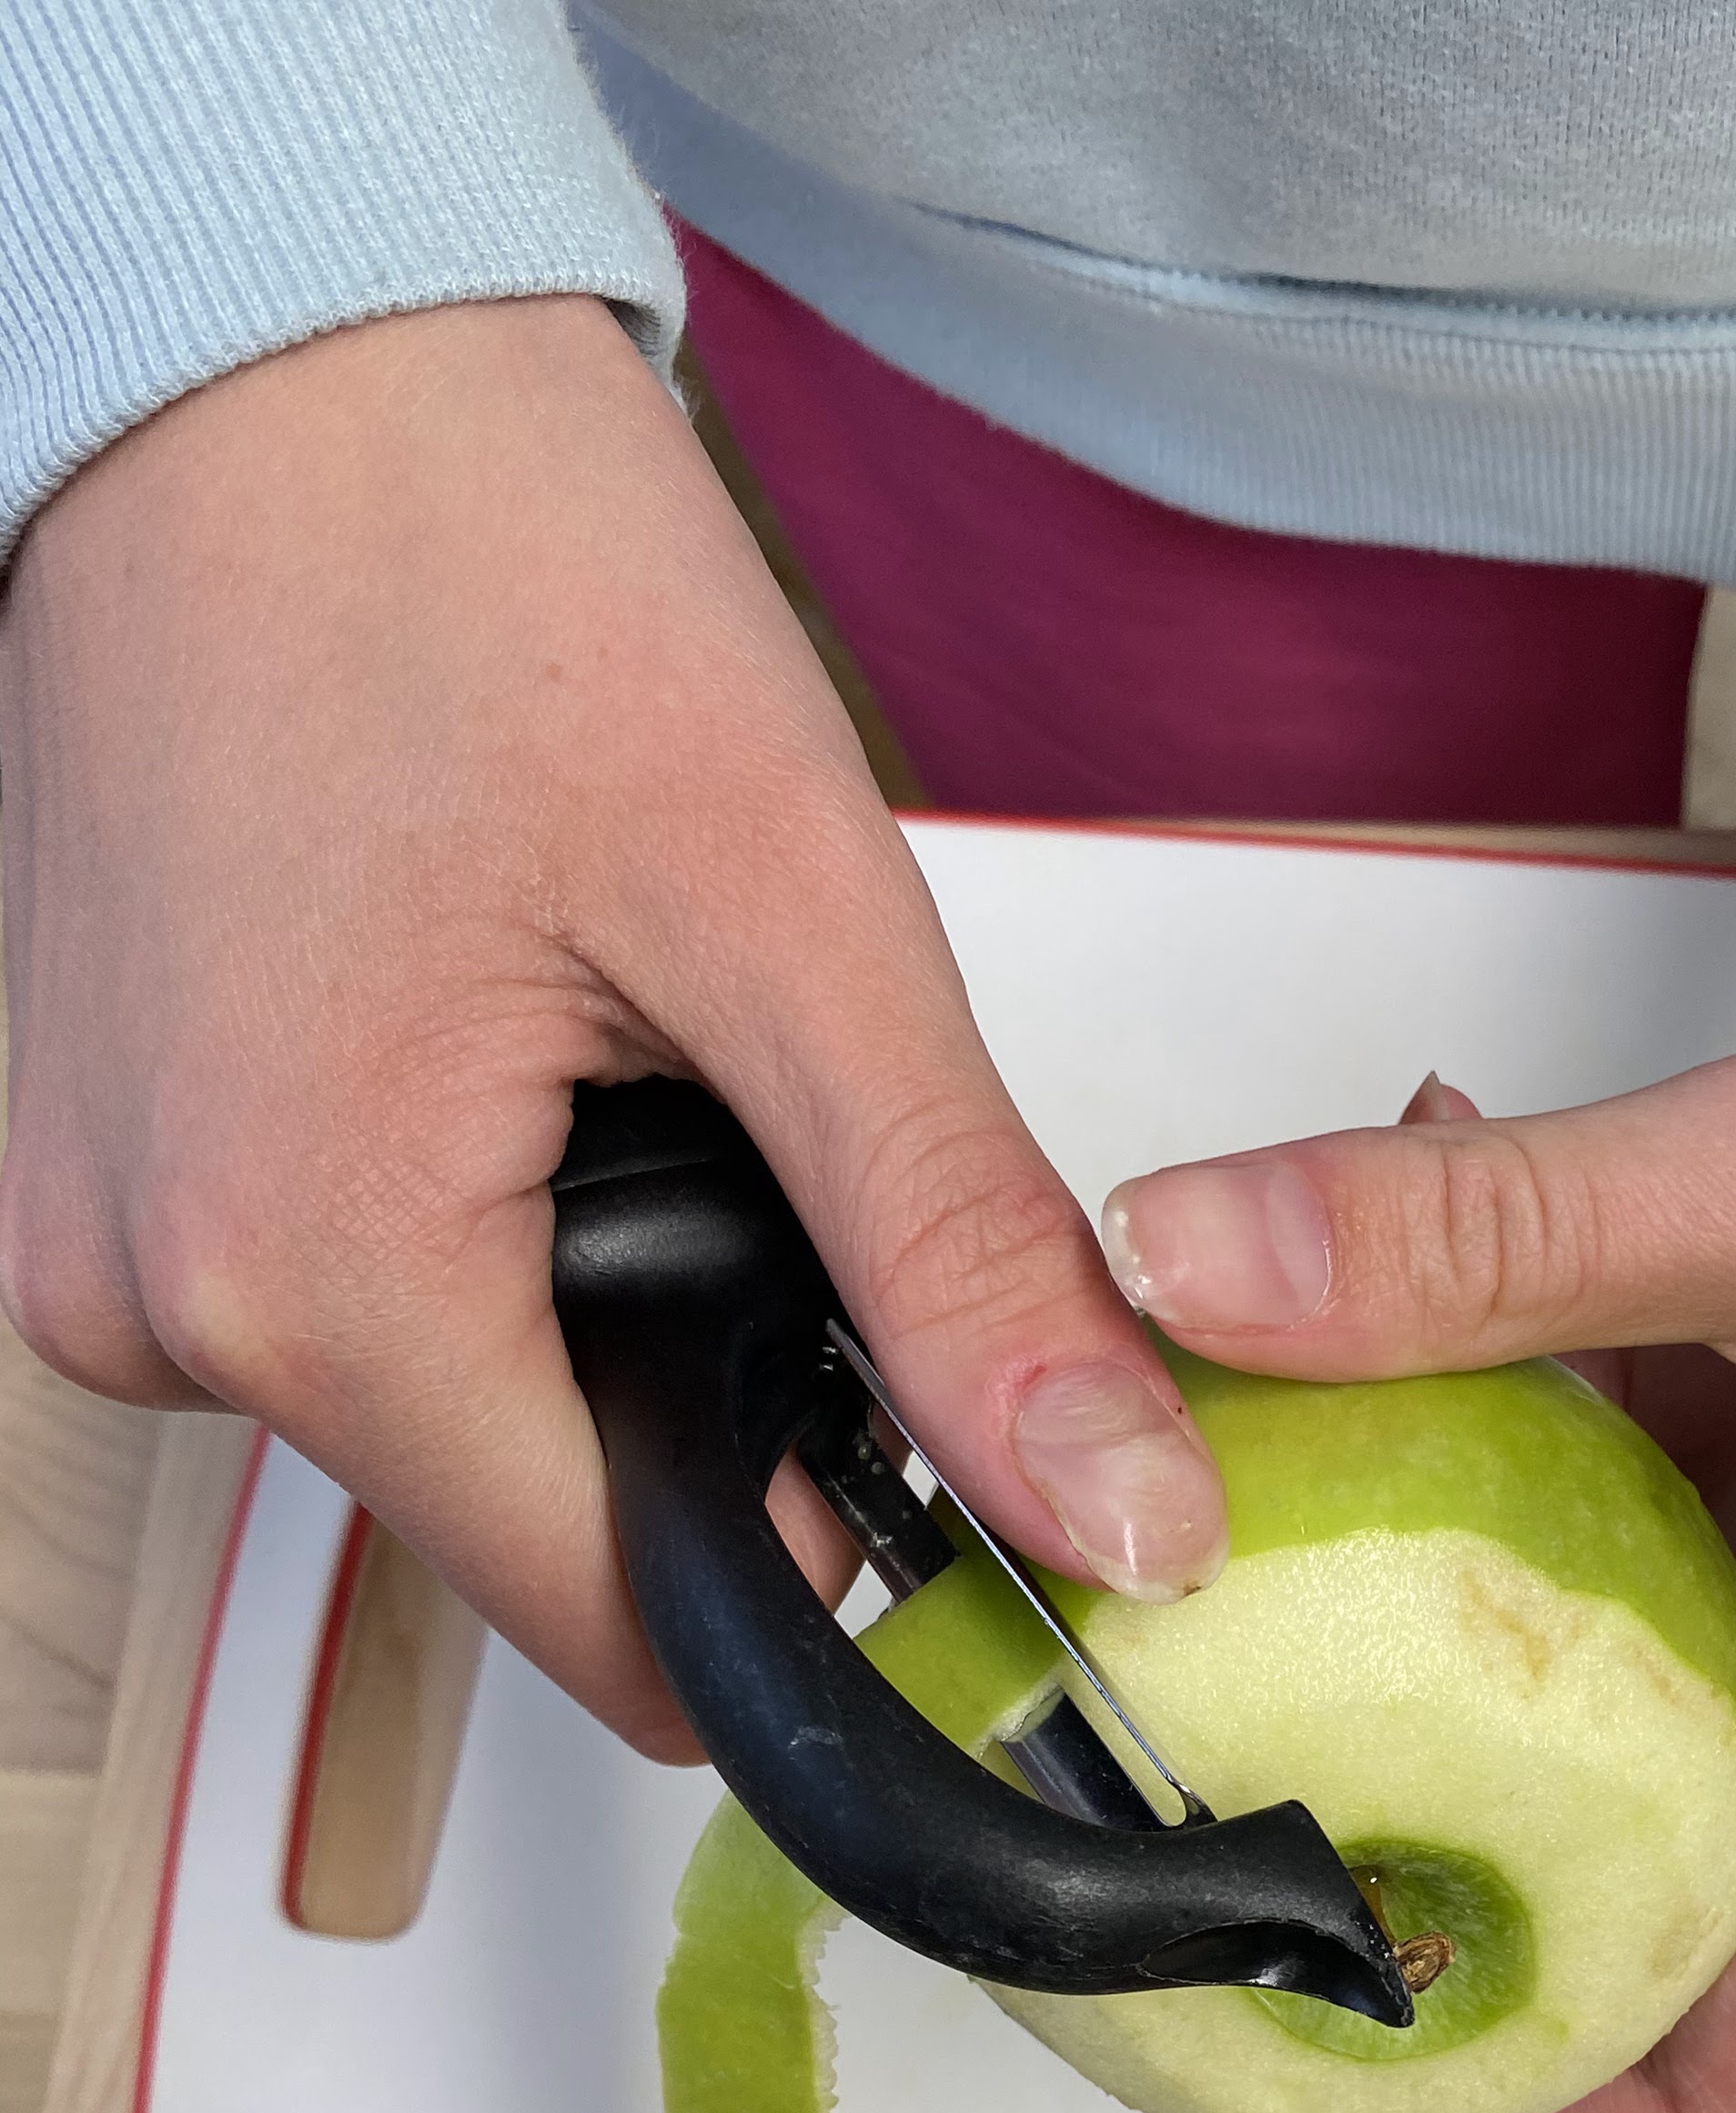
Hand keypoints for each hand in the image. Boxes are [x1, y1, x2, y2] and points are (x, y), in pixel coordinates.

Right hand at [0, 298, 1223, 1757]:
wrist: (266, 341)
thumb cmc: (477, 546)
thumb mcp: (791, 922)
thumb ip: (959, 1262)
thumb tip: (1118, 1516)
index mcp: (315, 1277)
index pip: (637, 1637)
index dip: (830, 1586)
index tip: (943, 1474)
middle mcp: (159, 1308)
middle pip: (547, 1530)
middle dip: (710, 1405)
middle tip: (772, 1159)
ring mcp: (106, 1252)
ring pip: (454, 1424)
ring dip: (592, 1305)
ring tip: (612, 1058)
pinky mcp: (105, 1185)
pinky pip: (349, 1309)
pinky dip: (470, 1232)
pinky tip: (497, 1045)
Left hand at [1099, 522, 1735, 2112]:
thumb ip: (1496, 1242)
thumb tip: (1174, 1279)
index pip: (1719, 2071)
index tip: (1294, 2052)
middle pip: (1601, 1875)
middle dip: (1379, 1841)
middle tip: (1148, 1772)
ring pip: (1563, 1625)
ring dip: (1386, 1562)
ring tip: (1196, 1470)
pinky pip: (1587, 1416)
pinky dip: (1461, 1346)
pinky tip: (1354, 1207)